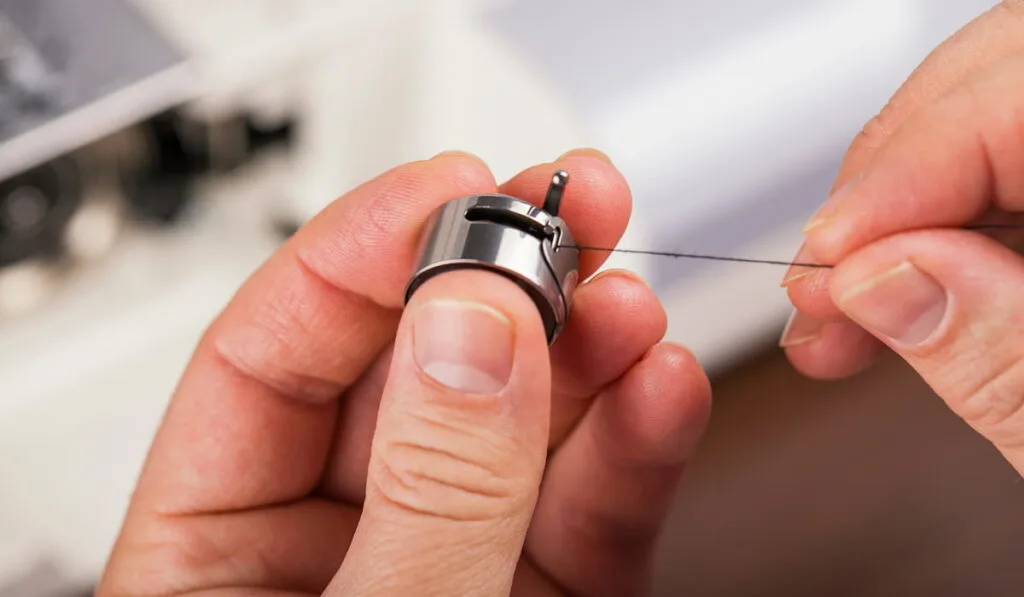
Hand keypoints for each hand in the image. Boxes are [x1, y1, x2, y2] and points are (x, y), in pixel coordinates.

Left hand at [96, 150, 710, 595]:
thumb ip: (426, 494)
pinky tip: (659, 388)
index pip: (267, 356)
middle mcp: (339, 549)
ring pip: (518, 432)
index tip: (451, 187)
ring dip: (584, 353)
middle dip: (496, 282)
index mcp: (216, 559)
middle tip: (563, 212)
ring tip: (623, 297)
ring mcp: (453, 569)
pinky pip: (592, 512)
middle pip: (412, 373)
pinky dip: (637, 448)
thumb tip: (473, 332)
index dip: (359, 252)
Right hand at [780, 1, 1023, 474]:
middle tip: (822, 288)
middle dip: (880, 187)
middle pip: (996, 80)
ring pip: (983, 124)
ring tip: (835, 315)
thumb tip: (882, 279)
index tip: (827, 261)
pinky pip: (998, 181)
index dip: (905, 166)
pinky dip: (926, 241)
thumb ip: (1005, 359)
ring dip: (888, 222)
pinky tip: (884, 304)